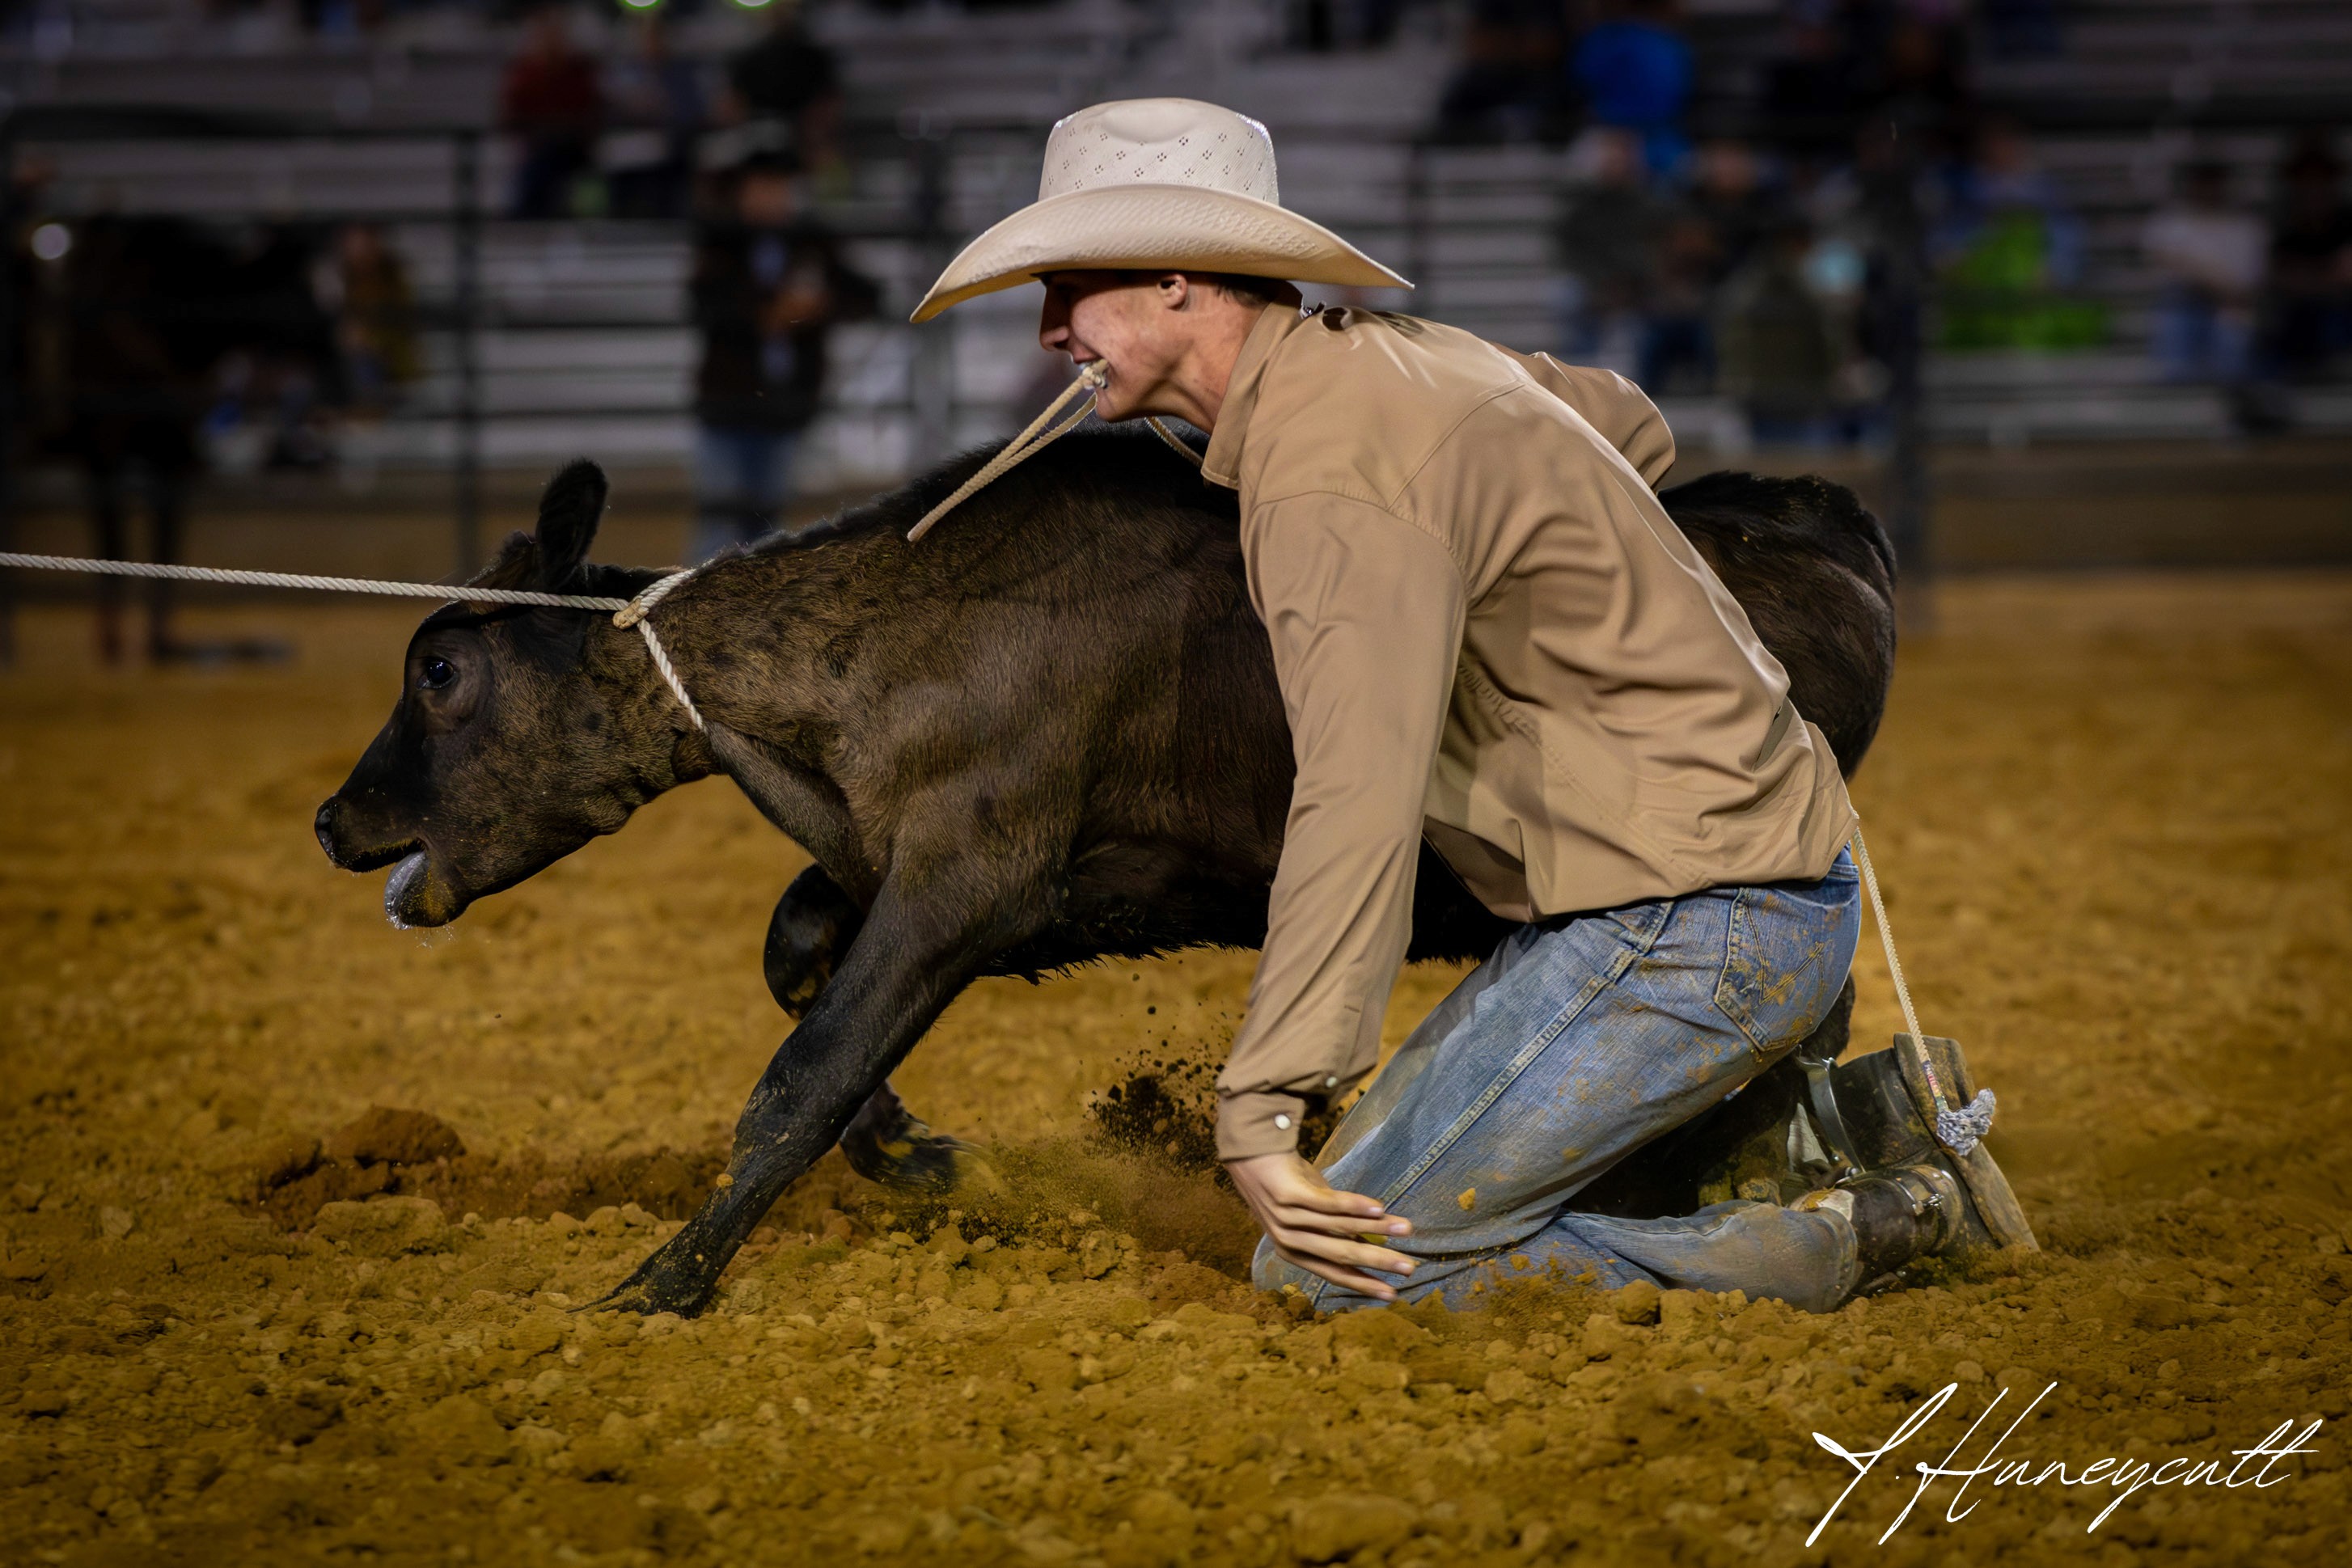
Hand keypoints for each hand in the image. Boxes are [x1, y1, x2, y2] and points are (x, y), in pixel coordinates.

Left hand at [1226, 1152, 1414, 1301]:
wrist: (1251, 1153)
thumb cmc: (1287, 1184)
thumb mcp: (1310, 1214)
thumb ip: (1334, 1232)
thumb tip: (1369, 1246)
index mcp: (1293, 1252)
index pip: (1333, 1273)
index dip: (1363, 1284)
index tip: (1392, 1294)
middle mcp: (1288, 1240)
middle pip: (1341, 1255)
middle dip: (1377, 1262)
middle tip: (1408, 1268)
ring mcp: (1286, 1218)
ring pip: (1339, 1228)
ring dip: (1377, 1228)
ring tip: (1406, 1229)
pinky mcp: (1288, 1194)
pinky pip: (1328, 1203)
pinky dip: (1354, 1206)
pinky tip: (1379, 1206)